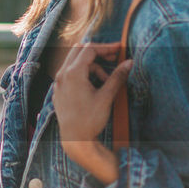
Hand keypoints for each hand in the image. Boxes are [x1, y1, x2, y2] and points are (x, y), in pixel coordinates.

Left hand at [52, 41, 132, 183]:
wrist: (75, 140)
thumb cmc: (90, 120)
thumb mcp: (106, 97)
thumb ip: (117, 77)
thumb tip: (130, 62)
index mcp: (73, 73)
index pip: (90, 49)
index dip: (106, 47)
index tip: (120, 49)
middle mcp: (62, 75)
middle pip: (79, 50)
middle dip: (97, 52)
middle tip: (113, 58)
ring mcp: (58, 83)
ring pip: (74, 62)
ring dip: (91, 65)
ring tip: (105, 81)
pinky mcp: (58, 91)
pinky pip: (69, 74)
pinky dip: (82, 73)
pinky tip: (93, 86)